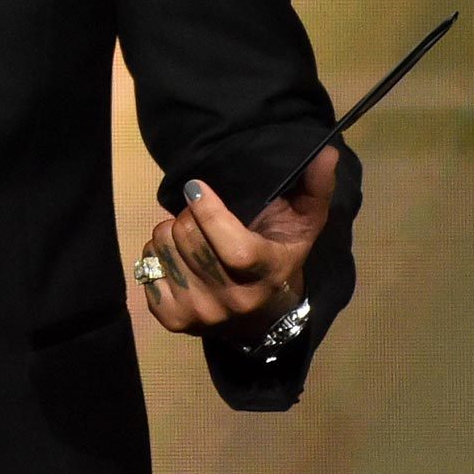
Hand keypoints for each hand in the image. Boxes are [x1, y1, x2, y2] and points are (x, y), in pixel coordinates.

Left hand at [138, 145, 338, 343]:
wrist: (261, 315)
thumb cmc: (280, 254)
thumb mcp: (304, 222)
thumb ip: (315, 186)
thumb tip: (327, 153)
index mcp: (266, 274)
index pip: (230, 246)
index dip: (207, 211)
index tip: (197, 186)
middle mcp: (234, 301)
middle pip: (188, 237)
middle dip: (188, 216)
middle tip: (201, 217)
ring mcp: (201, 314)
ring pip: (163, 248)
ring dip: (170, 233)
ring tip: (193, 239)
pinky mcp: (173, 319)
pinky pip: (146, 269)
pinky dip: (155, 256)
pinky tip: (178, 259)